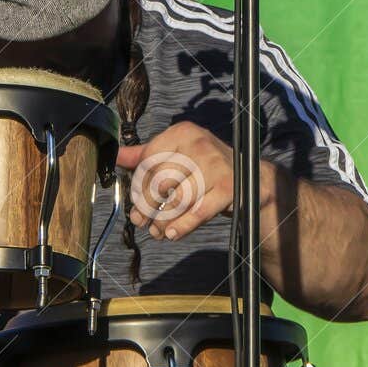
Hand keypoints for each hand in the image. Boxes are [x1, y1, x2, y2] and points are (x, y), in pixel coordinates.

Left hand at [116, 122, 268, 241]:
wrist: (252, 179)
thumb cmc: (208, 168)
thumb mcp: (179, 155)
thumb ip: (147, 155)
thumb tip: (115, 154)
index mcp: (183, 132)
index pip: (149, 160)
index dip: (139, 185)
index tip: (136, 202)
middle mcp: (199, 143)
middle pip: (160, 181)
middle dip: (148, 206)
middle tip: (141, 221)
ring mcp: (215, 165)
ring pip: (177, 199)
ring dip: (163, 220)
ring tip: (158, 231)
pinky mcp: (228, 187)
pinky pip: (197, 211)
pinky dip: (182, 225)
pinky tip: (173, 233)